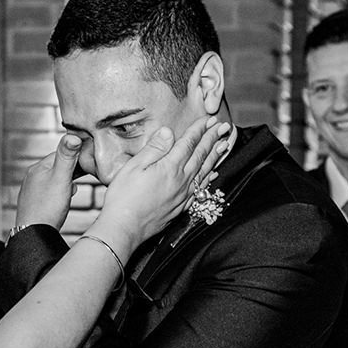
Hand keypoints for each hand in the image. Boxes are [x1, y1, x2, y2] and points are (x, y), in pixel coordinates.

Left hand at [15, 134, 83, 229]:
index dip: (76, 155)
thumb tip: (72, 135)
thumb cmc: (47, 208)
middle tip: (86, 172)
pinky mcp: (34, 204)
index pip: (60, 153)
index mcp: (38, 168)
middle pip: (57, 167)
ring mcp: (31, 191)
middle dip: (72, 170)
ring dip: (66, 182)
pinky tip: (64, 199)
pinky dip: (59, 193)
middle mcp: (32, 177)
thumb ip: (67, 157)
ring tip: (75, 187)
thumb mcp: (61, 179)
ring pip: (54, 180)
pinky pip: (50, 193)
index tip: (89, 157)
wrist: (33, 235)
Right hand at [90, 116, 230, 257]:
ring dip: (215, 156)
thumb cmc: (124, 198)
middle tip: (223, 127)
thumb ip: (154, 148)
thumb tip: (168, 132)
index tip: (208, 119)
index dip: (199, 129)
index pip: (189, 143)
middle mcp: (181, 181)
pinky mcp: (180, 207)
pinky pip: (200, 189)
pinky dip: (209, 178)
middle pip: (201, 155)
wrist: (124, 228)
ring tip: (224, 145)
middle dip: (212, 139)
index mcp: (170, 168)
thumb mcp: (134, 167)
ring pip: (204, 171)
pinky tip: (213, 174)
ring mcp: (183, 195)